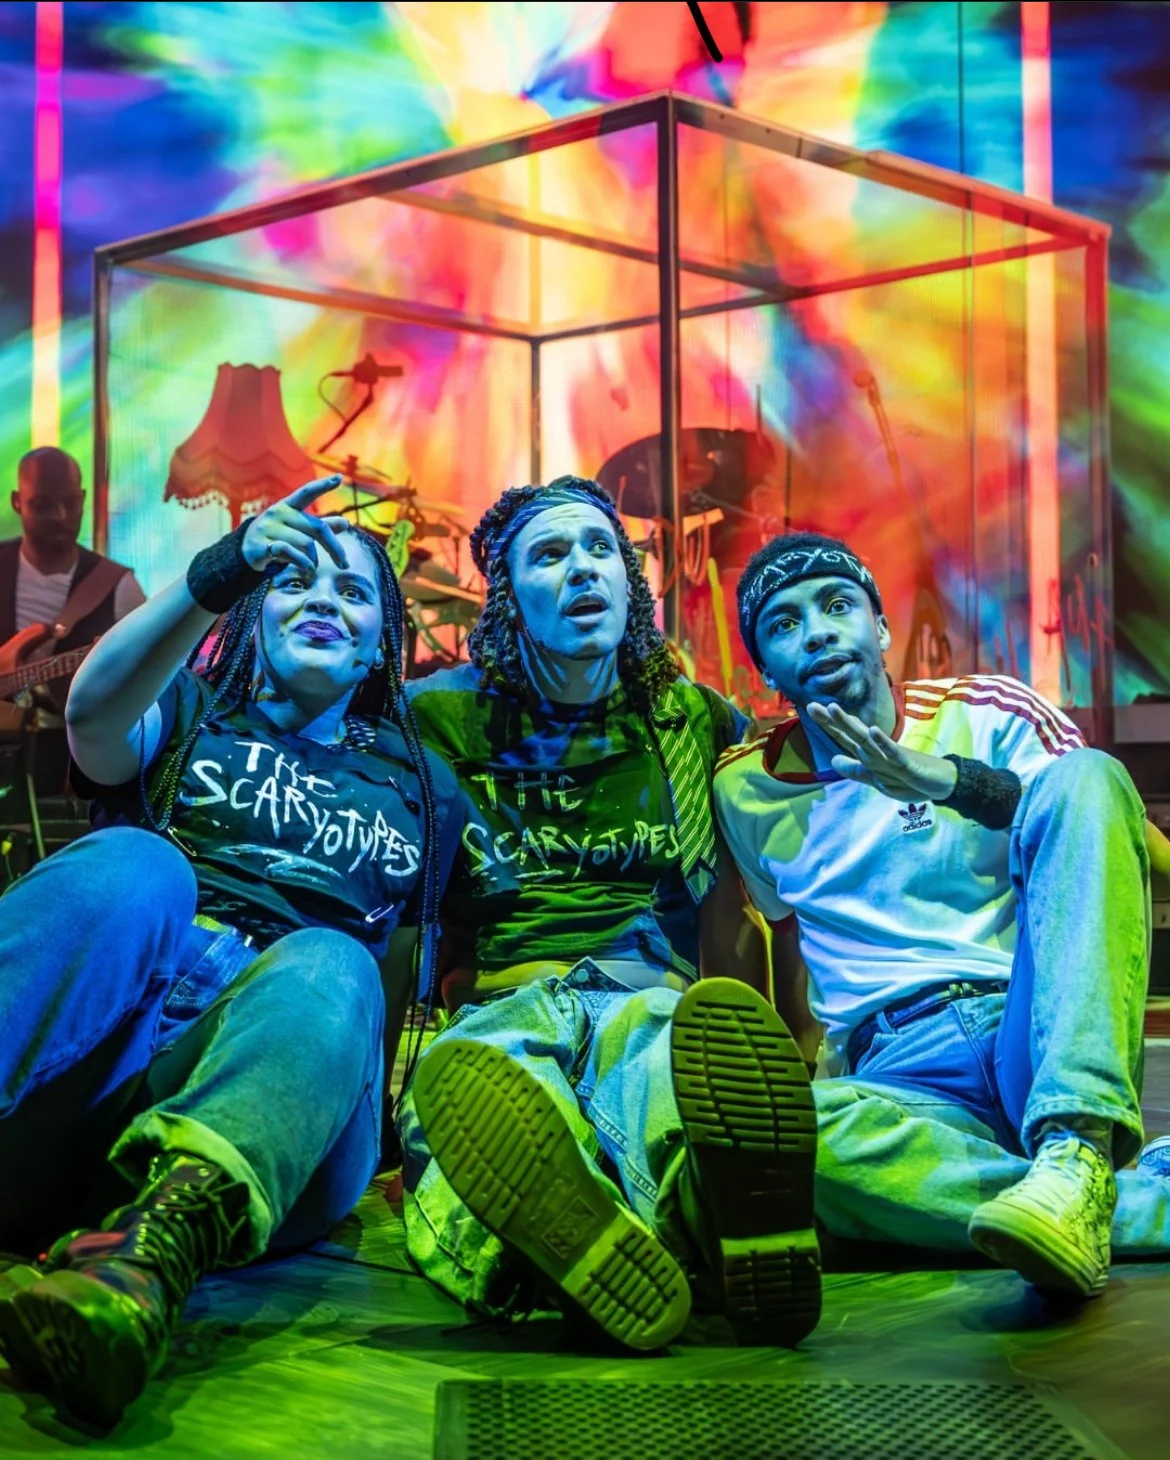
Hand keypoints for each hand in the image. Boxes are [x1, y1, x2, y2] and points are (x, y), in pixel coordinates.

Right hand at [241, 476, 348, 574]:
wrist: (246, 550)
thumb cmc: (278, 537)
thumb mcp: (298, 529)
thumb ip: (321, 526)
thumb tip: (346, 523)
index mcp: (289, 506)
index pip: (307, 492)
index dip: (323, 485)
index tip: (340, 477)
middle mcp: (279, 513)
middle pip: (317, 528)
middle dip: (334, 548)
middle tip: (344, 564)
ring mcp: (269, 528)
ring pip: (305, 543)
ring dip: (314, 559)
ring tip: (312, 567)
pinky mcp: (262, 544)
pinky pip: (290, 552)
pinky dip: (303, 562)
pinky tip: (307, 569)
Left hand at [807, 701, 957, 802]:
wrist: (940, 784)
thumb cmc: (908, 778)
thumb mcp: (876, 779)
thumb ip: (855, 770)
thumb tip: (832, 761)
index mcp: (869, 754)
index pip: (844, 738)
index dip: (828, 725)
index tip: (809, 708)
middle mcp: (877, 750)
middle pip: (851, 733)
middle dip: (833, 720)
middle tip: (812, 706)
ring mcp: (891, 756)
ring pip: (867, 739)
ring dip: (851, 724)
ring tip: (834, 709)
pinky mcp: (906, 764)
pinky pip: (893, 752)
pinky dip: (883, 742)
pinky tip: (873, 730)